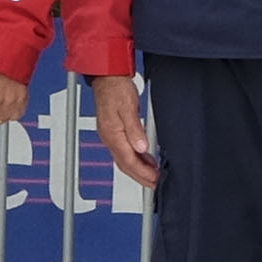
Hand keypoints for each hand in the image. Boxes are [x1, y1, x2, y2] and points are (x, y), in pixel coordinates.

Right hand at [88, 72, 158, 188]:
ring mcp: (110, 135)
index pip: (128, 160)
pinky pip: (124, 151)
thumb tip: (141, 148)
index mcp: (112, 133)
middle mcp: (109, 137)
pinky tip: (146, 159)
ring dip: (139, 169)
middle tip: (154, 185)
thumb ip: (135, 129)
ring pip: (124, 159)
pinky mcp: (114, 131)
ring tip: (153, 175)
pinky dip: (136, 158)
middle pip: (124, 164)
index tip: (154, 180)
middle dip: (140, 177)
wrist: (107, 76)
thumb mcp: (128, 107)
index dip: (142, 173)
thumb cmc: (116, 88)